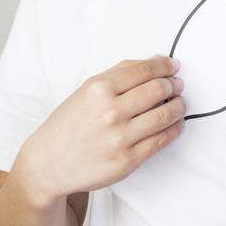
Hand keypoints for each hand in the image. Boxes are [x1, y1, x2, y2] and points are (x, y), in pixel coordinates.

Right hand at [11, 54, 185, 207]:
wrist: (47, 164)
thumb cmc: (69, 125)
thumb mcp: (86, 91)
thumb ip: (120, 74)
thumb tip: (157, 62)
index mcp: (98, 89)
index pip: (145, 70)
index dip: (165, 66)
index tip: (173, 66)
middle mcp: (110, 112)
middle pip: (159, 90)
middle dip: (173, 85)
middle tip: (177, 85)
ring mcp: (120, 137)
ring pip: (165, 114)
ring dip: (179, 106)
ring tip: (179, 103)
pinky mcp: (127, 160)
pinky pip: (162, 139)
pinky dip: (174, 128)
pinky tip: (173, 123)